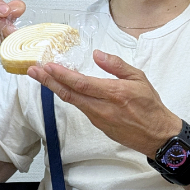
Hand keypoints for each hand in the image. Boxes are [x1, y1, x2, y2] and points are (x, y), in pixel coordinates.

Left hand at [29, 51, 180, 155]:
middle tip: (33, 70)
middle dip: (48, 82)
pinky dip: (70, 97)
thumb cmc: (151, 105)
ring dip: (55, 89)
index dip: (62, 75)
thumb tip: (97, 55)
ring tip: (43, 77)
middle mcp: (102, 107)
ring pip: (72, 102)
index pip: (81, 83)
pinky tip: (64, 88)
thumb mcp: (139, 78)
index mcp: (113, 93)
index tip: (47, 66)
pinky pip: (81, 108)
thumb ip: (116, 65)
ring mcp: (98, 119)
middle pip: (69, 94)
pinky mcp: (99, 125)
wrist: (157, 135)